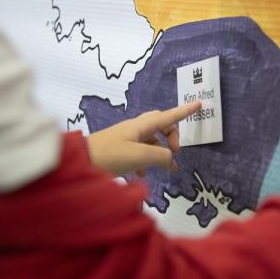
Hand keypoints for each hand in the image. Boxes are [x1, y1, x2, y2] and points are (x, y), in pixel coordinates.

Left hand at [87, 102, 201, 175]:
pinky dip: (146, 160)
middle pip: (161, 125)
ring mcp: (127, 138)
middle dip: (172, 137)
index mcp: (142, 125)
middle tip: (175, 153)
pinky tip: (142, 174)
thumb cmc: (110, 155)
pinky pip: (140, 151)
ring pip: (151, 141)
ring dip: (159, 153)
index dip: (185, 111)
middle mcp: (136, 128)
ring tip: (160, 169)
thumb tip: (171, 160)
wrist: (80, 162)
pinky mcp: (120, 150)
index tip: (199, 104)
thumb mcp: (140, 156)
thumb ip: (161, 156)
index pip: (169, 116)